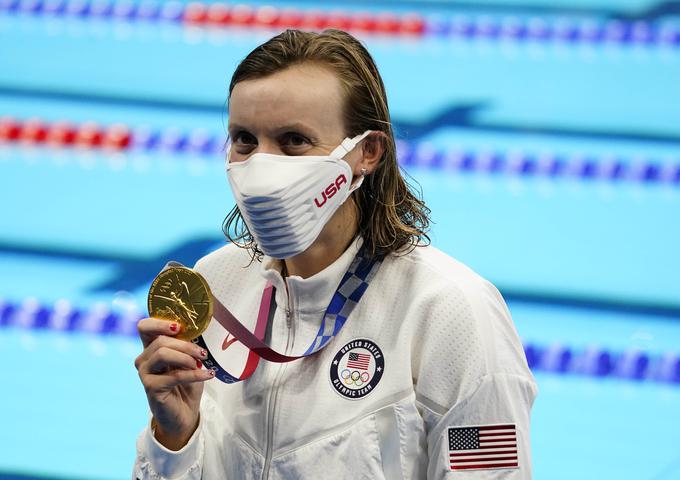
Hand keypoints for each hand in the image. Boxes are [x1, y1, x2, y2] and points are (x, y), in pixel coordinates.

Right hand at [134, 318, 213, 449]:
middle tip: (203, 353)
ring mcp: (145, 374)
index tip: (179, 328)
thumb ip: (187, 345)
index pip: (144, 327)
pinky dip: (195, 374)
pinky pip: (174, 375)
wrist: (185, 413)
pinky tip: (208, 374)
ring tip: (201, 364)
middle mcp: (144, 359)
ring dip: (186, 358)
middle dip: (185, 345)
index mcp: (151, 347)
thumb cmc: (187, 383)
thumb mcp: (189, 360)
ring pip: (162, 354)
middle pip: (160, 341)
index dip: (159, 323)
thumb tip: (197, 330)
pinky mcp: (151, 388)